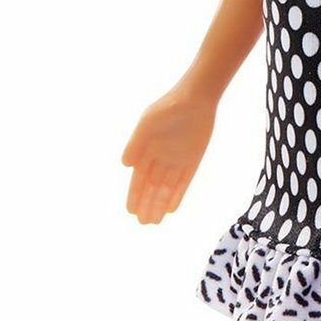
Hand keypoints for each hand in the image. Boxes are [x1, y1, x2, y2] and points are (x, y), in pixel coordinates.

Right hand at [121, 86, 215, 224]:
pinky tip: (171, 209)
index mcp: (146, 151)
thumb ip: (136, 143)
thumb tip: (125, 165)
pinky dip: (178, 195)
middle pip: (152, 187)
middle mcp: (160, 159)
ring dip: (160, 204)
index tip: (131, 211)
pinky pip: (184, 181)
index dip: (134, 195)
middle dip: (147, 204)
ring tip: (153, 221)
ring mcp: (177, 160)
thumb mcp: (148, 123)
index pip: (139, 179)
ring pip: (167, 188)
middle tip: (143, 223)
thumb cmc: (167, 107)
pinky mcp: (193, 159)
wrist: (195, 97)